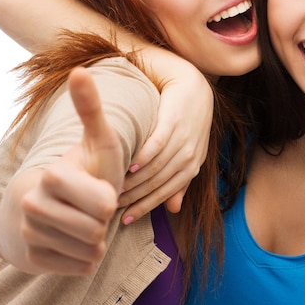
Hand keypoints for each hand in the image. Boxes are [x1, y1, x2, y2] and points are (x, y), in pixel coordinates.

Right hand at [13, 67, 123, 274]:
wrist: (54, 202)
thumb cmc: (86, 169)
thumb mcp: (98, 140)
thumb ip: (92, 110)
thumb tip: (80, 69)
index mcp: (52, 175)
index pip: (104, 204)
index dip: (110, 198)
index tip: (99, 187)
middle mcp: (32, 204)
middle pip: (96, 229)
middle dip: (103, 220)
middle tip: (92, 208)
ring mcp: (29, 234)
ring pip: (89, 250)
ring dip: (97, 240)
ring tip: (85, 221)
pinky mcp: (31, 260)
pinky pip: (80, 267)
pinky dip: (86, 258)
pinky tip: (76, 240)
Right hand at [120, 62, 212, 220]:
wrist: (193, 86)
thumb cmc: (187, 122)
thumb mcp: (188, 152)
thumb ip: (180, 181)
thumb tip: (173, 210)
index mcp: (192, 166)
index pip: (166, 193)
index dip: (145, 207)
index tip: (124, 219)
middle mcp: (189, 155)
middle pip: (158, 183)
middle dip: (135, 198)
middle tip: (111, 206)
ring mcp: (183, 138)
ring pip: (157, 167)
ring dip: (135, 181)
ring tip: (113, 189)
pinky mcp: (174, 121)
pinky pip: (158, 144)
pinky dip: (144, 157)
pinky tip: (128, 165)